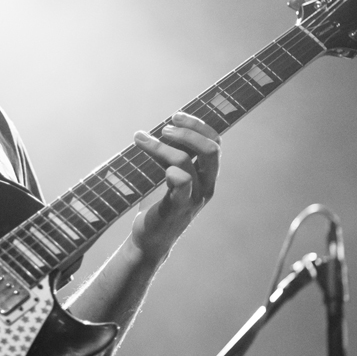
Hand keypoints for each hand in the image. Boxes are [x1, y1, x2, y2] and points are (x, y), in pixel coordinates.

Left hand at [130, 112, 220, 261]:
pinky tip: (156, 167)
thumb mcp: (170, 174)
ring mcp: (193, 199)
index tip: (176, 116)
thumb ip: (173, 155)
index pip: (215, 142)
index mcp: (207, 175)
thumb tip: (165, 126)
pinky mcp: (177, 209)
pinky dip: (170, 171)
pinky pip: (181, 185)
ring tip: (140, 138)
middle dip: (187, 133)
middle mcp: (206, 186)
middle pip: (210, 150)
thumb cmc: (160, 203)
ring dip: (160, 146)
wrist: (150, 239)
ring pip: (185, 163)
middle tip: (164, 129)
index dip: (198, 125)